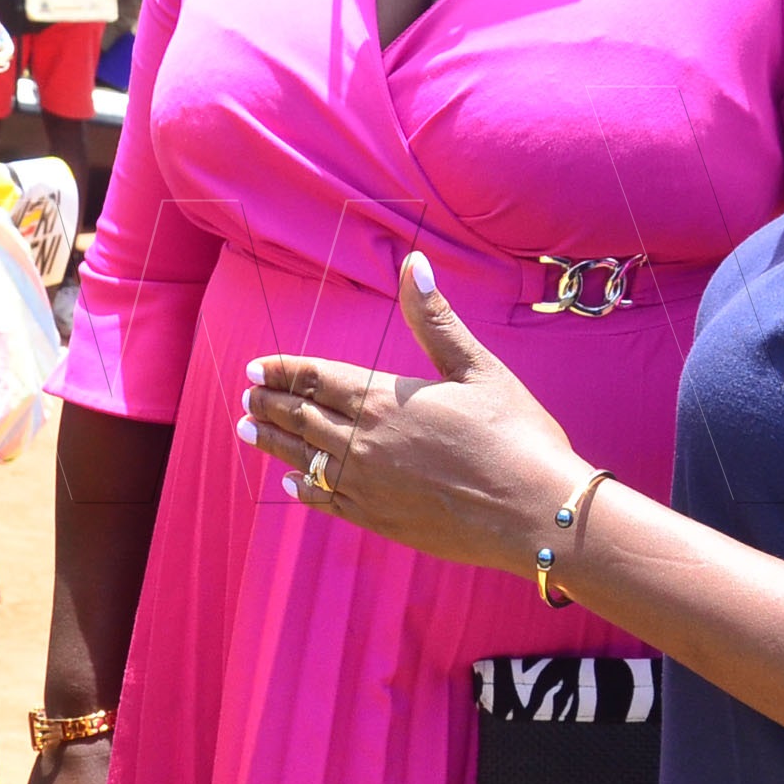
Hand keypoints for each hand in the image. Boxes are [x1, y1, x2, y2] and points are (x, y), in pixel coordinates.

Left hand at [240, 253, 582, 574]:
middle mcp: (365, 443)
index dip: (283, 371)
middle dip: (270, 404)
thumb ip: (435, 320)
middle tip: (247, 397)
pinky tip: (292, 482)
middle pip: (303, 418)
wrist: (536, 513)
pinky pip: (327, 501)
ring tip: (247, 430)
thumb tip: (412, 263)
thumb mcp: (478, 368)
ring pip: (305, 459)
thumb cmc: (517, 436)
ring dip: (274, 442)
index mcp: (385, 400)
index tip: (255, 368)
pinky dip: (304, 488)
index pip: (318, 378)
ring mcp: (369, 486)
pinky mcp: (381, 520)